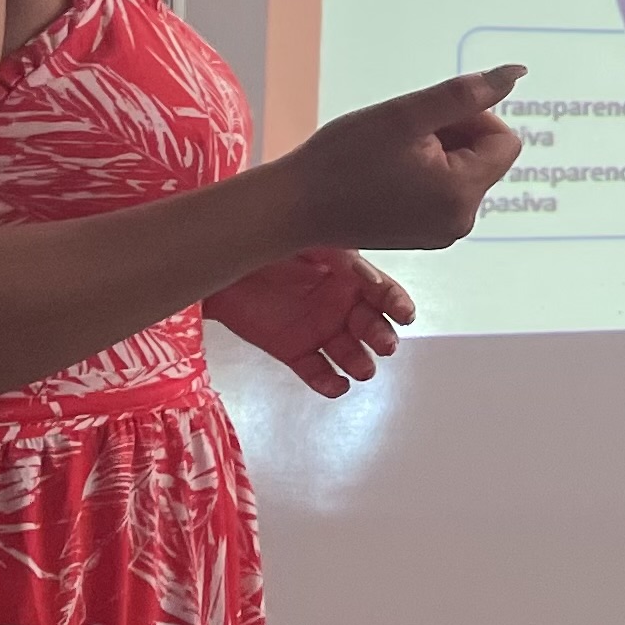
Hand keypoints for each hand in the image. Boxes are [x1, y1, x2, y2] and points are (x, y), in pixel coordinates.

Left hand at [208, 250, 409, 397]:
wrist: (220, 263)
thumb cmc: (266, 242)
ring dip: (361, 363)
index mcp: (349, 276)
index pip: (384, 292)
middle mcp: (340, 305)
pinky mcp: (294, 351)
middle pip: (372, 326)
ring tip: (361, 369)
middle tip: (384, 344)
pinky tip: (336, 385)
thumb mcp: (309, 239)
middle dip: (382, 336)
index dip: (397, 303)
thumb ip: (340, 257)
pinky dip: (328, 383)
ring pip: (350, 354)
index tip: (404, 313)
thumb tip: (368, 276)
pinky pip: (317, 372)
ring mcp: (318, 330)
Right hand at [278, 66, 527, 249]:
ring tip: (390, 157)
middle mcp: (461, 222)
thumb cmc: (343, 158)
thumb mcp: (405, 115)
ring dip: (437, 154)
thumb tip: (515, 73)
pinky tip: (387, 174)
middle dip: (452, 137)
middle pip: (485, 157)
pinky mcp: (425, 236)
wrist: (293, 206)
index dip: (470, 118)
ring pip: (463, 172)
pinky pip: (444, 193)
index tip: (426, 119)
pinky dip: (425, 175)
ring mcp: (443, 234)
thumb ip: (465, 94)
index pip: (503, 139)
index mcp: (462, 194)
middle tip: (402, 138)